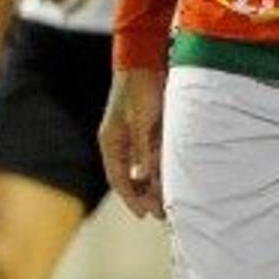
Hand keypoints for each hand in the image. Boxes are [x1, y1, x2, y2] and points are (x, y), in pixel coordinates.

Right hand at [100, 64, 165, 218]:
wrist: (144, 62)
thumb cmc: (140, 91)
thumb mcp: (143, 123)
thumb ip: (146, 150)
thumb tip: (147, 178)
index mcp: (111, 143)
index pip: (119, 179)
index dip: (132, 199)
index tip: (145, 215)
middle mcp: (118, 143)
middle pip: (128, 177)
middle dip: (143, 197)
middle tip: (161, 214)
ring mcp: (130, 136)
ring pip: (139, 168)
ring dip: (151, 185)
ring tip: (167, 200)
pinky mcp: (143, 129)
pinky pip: (148, 157)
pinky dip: (157, 170)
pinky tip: (168, 177)